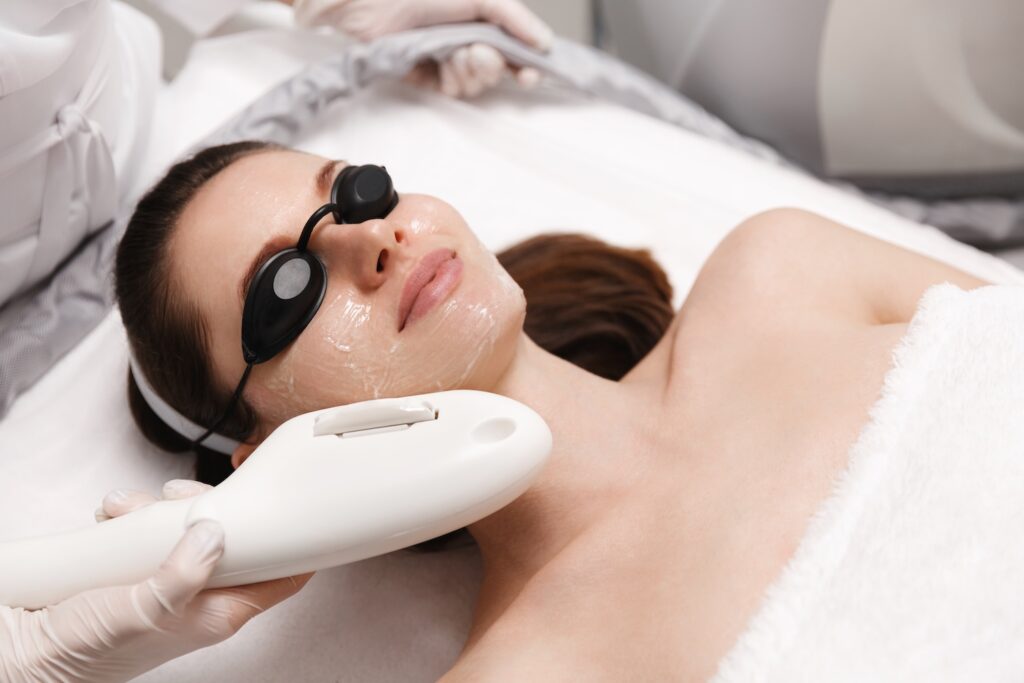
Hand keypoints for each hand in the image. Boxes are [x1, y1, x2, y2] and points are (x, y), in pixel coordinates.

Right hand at [0, 480, 310, 682]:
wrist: (28, 655)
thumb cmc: (88, 652)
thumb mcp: (141, 610)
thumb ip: (183, 573)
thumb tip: (217, 533)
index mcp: (222, 612)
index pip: (286, 576)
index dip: (299, 540)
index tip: (299, 503)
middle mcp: (204, 594)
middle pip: (237, 535)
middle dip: (212, 506)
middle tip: (180, 498)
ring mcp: (174, 579)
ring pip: (191, 525)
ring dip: (160, 508)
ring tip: (129, 509)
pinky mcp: (142, 568)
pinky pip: (152, 527)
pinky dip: (132, 515)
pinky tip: (111, 517)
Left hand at [292, 0, 552, 97]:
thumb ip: (515, 17)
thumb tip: (545, 42)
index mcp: (482, 17)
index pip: (513, 47)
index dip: (525, 65)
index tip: (530, 74)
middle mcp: (466, 37)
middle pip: (496, 71)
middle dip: (491, 67)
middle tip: (479, 54)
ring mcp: (446, 56)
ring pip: (475, 84)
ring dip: (469, 73)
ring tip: (455, 53)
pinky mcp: (425, 74)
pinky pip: (451, 91)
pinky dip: (450, 81)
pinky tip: (440, 64)